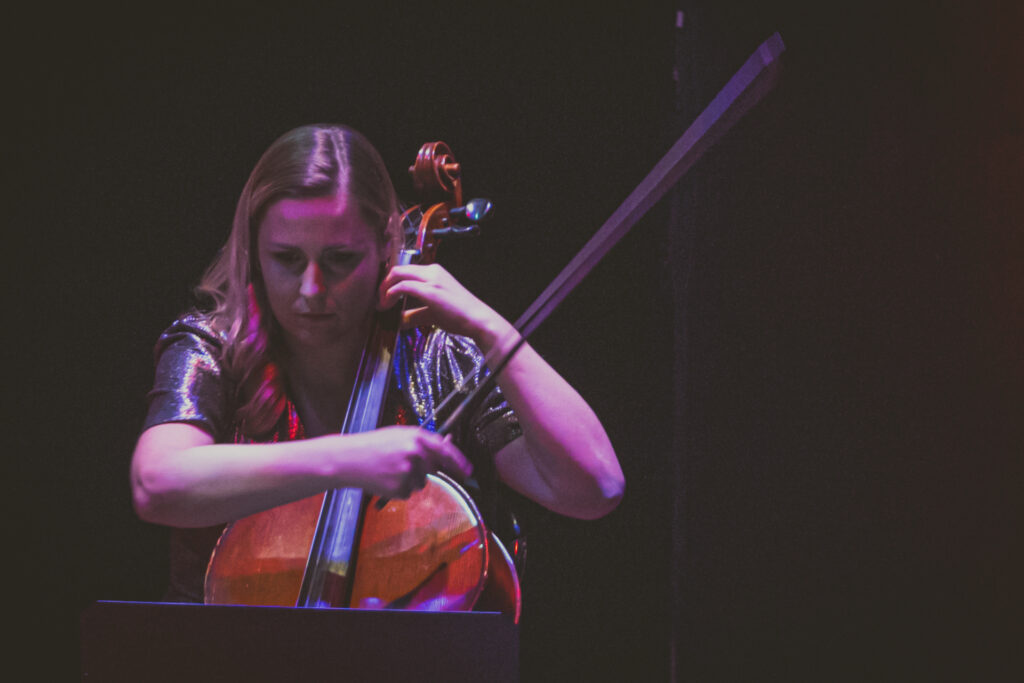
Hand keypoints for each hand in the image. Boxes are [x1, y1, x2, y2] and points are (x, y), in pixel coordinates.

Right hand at [333, 426, 472, 498]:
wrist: (349, 459)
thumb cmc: (374, 445)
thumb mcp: (399, 436)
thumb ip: (421, 443)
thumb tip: (444, 454)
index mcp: (416, 436)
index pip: (446, 450)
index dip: (459, 461)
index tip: (468, 470)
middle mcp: (415, 453)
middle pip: (434, 469)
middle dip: (425, 471)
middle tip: (404, 467)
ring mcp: (408, 471)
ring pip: (421, 483)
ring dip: (410, 480)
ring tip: (389, 470)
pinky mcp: (399, 487)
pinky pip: (408, 493)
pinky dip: (399, 489)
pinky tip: (385, 479)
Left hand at [377, 263, 510, 350]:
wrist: (477, 320)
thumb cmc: (460, 316)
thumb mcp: (433, 313)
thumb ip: (414, 314)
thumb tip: (399, 321)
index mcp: (435, 272)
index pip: (405, 270)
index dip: (390, 281)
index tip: (383, 296)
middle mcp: (432, 270)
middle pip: (398, 269)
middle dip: (384, 284)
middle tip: (379, 300)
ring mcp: (431, 278)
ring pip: (398, 274)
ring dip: (385, 289)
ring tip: (381, 304)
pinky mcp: (429, 290)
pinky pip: (402, 286)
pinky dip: (390, 295)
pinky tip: (387, 306)